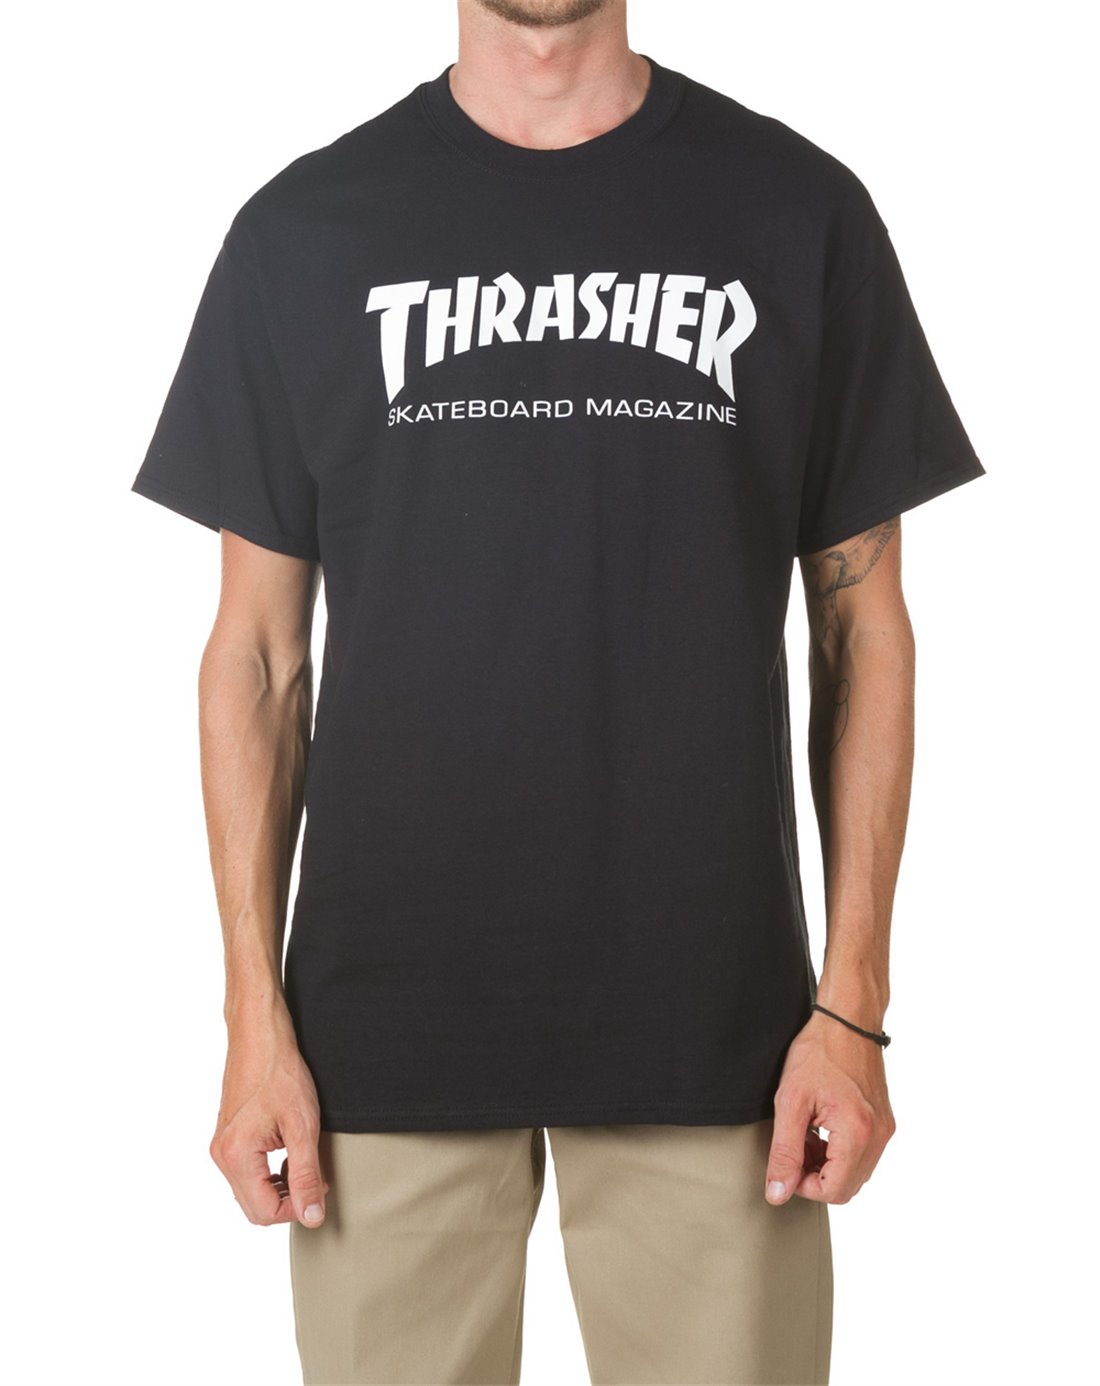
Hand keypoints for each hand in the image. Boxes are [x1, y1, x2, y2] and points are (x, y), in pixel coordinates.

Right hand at [208, 1007, 329, 1227]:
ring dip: (279, 1187)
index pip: (264, 1212)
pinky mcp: (228, 1136)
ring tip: (304, 1164)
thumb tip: (312, 1217)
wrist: (260, 1034)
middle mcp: (221, 1155)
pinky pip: (247, 1172)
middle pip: (254, 1206)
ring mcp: (221, 1146)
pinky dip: (269, 1173)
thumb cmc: (280, 1072)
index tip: (320, 1188)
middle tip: (315, 1179)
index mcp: (235, 1156)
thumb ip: (306, 1175)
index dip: (297, 1208)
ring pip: (250, 1191)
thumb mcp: (302, 1126)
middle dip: (288, 1200)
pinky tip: (289, 1154)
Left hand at [764, 1007, 895, 1204]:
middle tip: (794, 1146)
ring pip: (855, 1172)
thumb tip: (778, 1194)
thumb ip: (784, 1152)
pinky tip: (819, 1126)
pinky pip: (862, 1153)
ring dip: (827, 1164)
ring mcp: (884, 1129)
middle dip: (815, 1176)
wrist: (847, 1020)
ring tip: (805, 1132)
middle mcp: (878, 1136)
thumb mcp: (790, 1101)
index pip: (834, 1192)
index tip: (786, 1161)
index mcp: (857, 1133)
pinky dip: (839, 1151)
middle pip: (847, 1187)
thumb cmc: (818, 1051)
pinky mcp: (883, 1121)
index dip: (803, 1186)